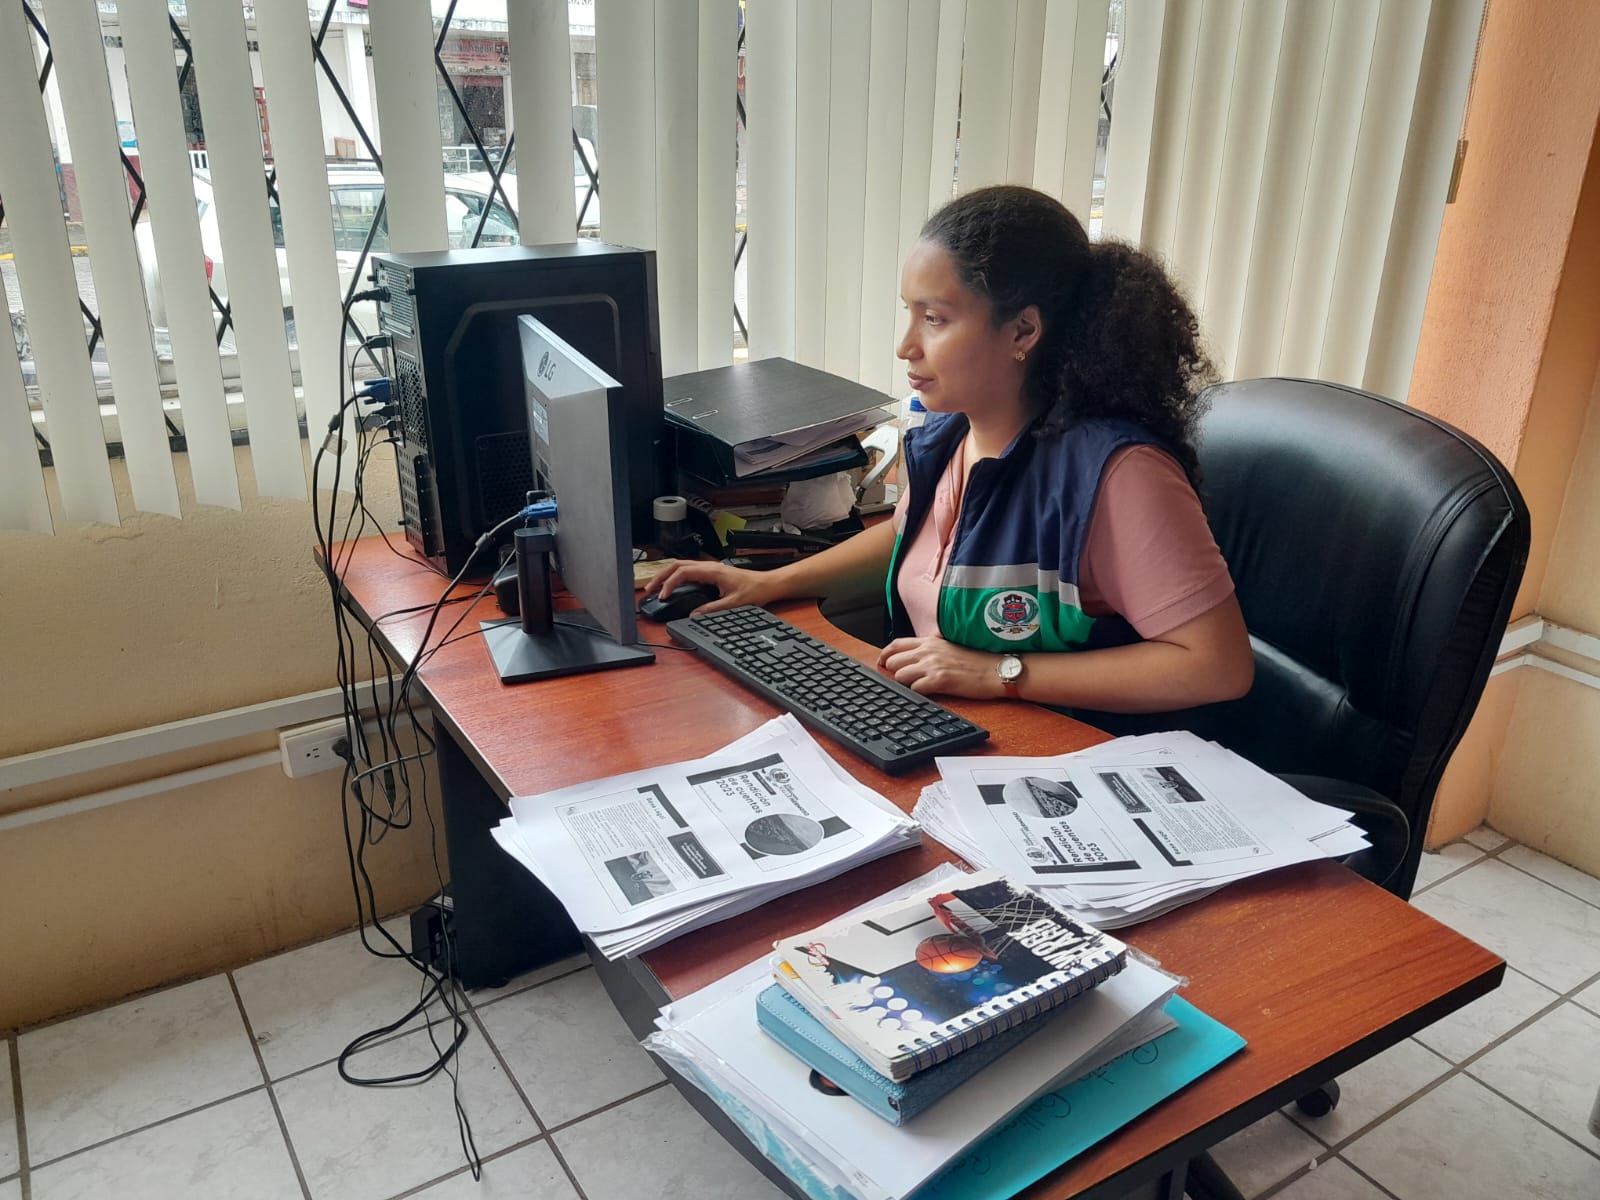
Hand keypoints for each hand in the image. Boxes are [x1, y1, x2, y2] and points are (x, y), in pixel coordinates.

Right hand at [642, 559, 783, 613]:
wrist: (768, 584)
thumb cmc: (755, 590)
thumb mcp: (733, 603)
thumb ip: (712, 609)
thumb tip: (693, 615)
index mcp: (712, 571)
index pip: (683, 573)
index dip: (670, 584)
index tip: (663, 596)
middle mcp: (709, 567)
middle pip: (677, 566)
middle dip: (661, 577)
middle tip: (649, 590)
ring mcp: (710, 569)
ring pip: (682, 567)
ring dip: (667, 576)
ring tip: (656, 589)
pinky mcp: (712, 573)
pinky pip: (689, 571)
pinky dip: (677, 578)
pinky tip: (673, 587)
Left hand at [876, 636, 1004, 698]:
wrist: (996, 669)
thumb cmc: (976, 661)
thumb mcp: (950, 647)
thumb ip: (931, 649)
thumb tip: (914, 658)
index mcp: (930, 641)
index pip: (895, 644)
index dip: (885, 655)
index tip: (882, 663)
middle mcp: (928, 651)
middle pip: (893, 661)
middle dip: (893, 672)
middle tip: (901, 681)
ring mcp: (933, 665)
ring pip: (900, 676)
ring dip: (905, 684)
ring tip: (917, 688)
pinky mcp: (940, 680)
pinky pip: (915, 689)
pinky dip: (917, 693)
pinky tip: (927, 694)